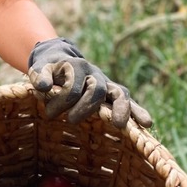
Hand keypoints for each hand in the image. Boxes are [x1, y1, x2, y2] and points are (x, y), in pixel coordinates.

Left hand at [27, 37, 152, 127]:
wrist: (61, 61)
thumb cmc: (48, 70)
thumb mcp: (39, 69)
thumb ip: (39, 76)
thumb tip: (43, 87)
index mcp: (77, 66)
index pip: (73, 86)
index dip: (62, 100)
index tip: (49, 114)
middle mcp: (95, 74)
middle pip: (96, 89)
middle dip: (85, 106)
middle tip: (72, 120)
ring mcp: (106, 84)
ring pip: (119, 93)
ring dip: (121, 109)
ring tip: (121, 124)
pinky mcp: (112, 94)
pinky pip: (128, 102)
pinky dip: (137, 111)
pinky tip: (147, 124)